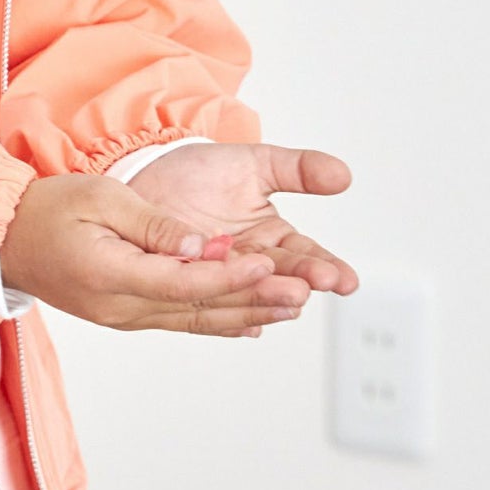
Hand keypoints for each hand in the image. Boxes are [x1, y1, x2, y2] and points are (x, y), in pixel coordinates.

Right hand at [0, 173, 302, 336]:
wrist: (9, 239)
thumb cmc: (49, 210)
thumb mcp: (100, 199)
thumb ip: (153, 225)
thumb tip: (201, 245)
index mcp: (111, 275)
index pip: (184, 282)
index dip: (230, 275)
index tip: (267, 265)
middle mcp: (121, 306)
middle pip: (198, 309)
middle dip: (254, 300)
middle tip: (302, 292)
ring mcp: (123, 316)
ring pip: (195, 319)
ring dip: (246, 313)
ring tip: (291, 306)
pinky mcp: (126, 314)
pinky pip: (179, 320)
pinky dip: (218, 320)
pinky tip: (250, 323)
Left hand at [126, 142, 358, 297]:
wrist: (146, 173)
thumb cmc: (201, 170)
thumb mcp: (256, 163)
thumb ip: (299, 169)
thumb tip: (343, 175)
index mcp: (271, 238)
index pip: (304, 254)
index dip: (324, 266)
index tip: (343, 279)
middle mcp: (248, 263)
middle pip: (278, 278)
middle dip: (297, 283)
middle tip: (309, 288)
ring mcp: (217, 276)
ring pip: (245, 291)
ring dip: (265, 298)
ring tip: (284, 302)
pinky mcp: (184, 283)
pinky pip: (205, 300)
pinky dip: (226, 315)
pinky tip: (246, 326)